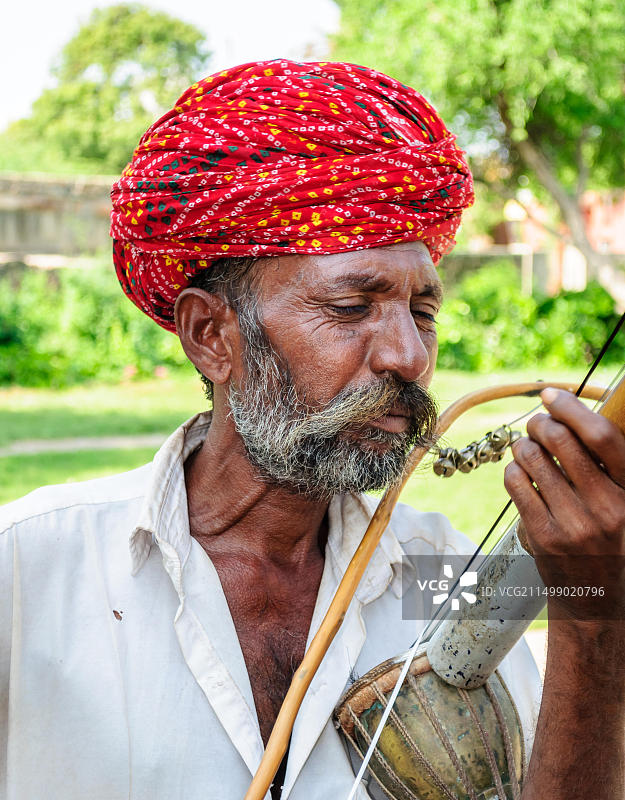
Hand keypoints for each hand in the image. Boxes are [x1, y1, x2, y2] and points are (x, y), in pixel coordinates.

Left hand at [504, 386, 624, 621]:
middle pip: (562, 442)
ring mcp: (573, 525)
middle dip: (542, 423)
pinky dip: (513, 470)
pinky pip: (516, 484)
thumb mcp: (623, 504)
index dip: (574, 408)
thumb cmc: (610, 541)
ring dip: (524, 445)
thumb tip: (572, 418)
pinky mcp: (543, 537)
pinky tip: (520, 473)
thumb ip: (607, 468)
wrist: (595, 599)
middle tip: (537, 422)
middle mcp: (607, 509)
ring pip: (533, 460)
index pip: (603, 438)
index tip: (552, 394)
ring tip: (527, 448)